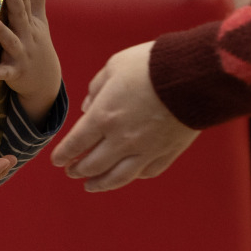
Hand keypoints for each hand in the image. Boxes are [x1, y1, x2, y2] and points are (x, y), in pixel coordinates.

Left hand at [0, 0, 60, 124]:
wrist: (45, 80)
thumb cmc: (37, 44)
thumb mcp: (40, 20)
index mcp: (31, 21)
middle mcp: (27, 35)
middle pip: (20, 14)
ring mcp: (21, 53)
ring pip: (10, 40)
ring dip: (0, 30)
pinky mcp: (15, 72)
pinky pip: (4, 72)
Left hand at [50, 42, 198, 191]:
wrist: (193, 74)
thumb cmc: (151, 64)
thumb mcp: (115, 66)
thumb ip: (96, 88)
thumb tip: (88, 107)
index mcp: (104, 116)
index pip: (76, 144)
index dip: (63, 155)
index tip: (57, 161)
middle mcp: (122, 139)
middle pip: (93, 165)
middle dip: (78, 170)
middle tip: (71, 172)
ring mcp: (146, 150)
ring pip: (118, 177)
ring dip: (101, 184)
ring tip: (90, 186)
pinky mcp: (167, 152)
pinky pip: (147, 172)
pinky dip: (134, 176)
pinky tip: (128, 175)